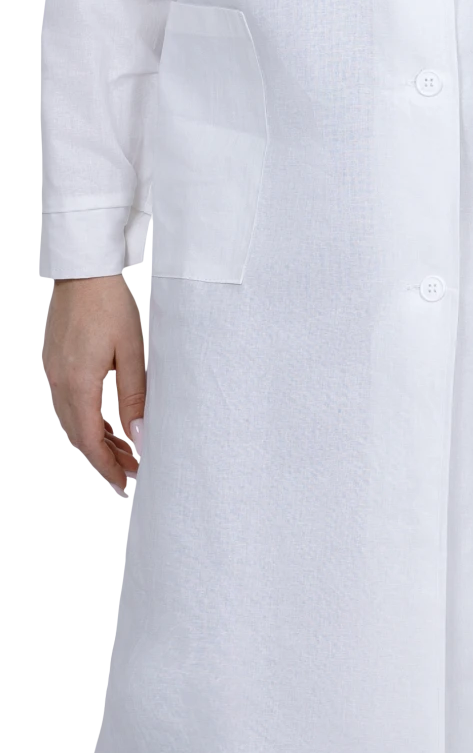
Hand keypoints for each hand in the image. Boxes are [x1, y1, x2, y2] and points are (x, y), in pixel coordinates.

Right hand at [42, 275, 145, 490]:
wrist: (84, 271)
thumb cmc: (110, 305)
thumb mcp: (132, 352)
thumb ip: (135, 397)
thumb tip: (138, 436)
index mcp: (78, 383)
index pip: (90, 441)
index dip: (108, 466)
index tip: (127, 481)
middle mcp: (60, 383)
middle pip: (78, 437)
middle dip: (105, 459)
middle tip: (132, 471)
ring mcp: (54, 374)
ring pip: (72, 422)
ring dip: (97, 441)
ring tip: (125, 452)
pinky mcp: (56, 364)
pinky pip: (69, 405)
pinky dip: (88, 421)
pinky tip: (108, 425)